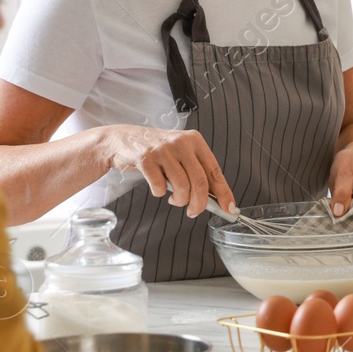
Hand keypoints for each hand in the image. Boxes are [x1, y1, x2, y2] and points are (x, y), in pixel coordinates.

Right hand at [99, 125, 234, 217]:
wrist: (123, 139)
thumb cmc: (157, 151)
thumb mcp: (180, 154)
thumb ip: (196, 171)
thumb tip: (215, 198)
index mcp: (195, 141)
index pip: (214, 170)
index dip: (223, 192)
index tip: (229, 208)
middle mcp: (181, 143)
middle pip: (200, 181)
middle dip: (200, 203)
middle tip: (194, 212)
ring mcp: (163, 150)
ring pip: (182, 186)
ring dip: (180, 200)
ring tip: (175, 199)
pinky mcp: (145, 158)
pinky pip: (159, 186)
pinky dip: (160, 193)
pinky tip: (158, 188)